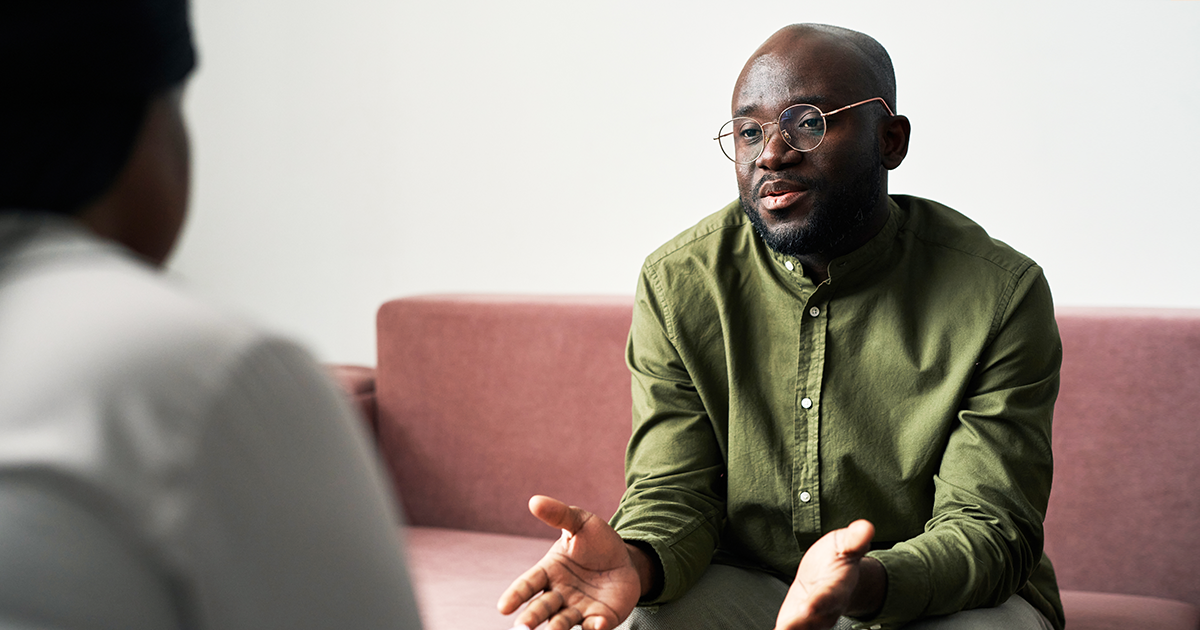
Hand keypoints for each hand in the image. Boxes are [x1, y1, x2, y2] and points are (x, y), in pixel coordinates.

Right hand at [498, 496, 641, 629]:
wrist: (626, 559)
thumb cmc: (596, 541)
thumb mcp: (579, 522)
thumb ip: (559, 515)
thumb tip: (534, 501)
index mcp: (548, 572)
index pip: (527, 584)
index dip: (516, 595)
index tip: (503, 607)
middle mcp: (559, 595)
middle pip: (542, 608)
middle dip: (532, 618)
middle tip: (523, 628)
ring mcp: (579, 609)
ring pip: (564, 622)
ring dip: (558, 628)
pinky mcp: (600, 618)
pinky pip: (594, 626)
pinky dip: (594, 628)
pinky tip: (596, 625)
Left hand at [775, 520, 883, 629]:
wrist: (832, 575)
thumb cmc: (837, 558)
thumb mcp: (845, 543)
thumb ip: (854, 538)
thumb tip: (866, 527)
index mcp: (836, 588)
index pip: (828, 597)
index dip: (819, 602)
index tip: (808, 607)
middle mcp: (825, 609)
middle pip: (814, 621)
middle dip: (801, 625)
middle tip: (786, 628)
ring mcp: (811, 619)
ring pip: (802, 629)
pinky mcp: (796, 622)